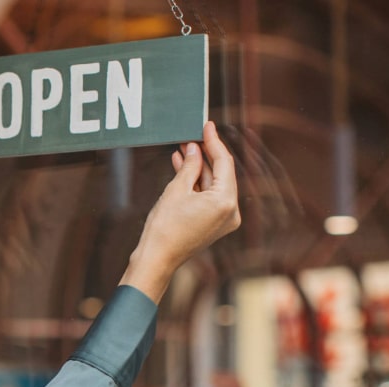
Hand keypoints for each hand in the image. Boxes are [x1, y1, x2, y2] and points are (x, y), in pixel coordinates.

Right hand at [122, 121, 241, 300]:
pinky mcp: (215, 224)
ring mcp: (224, 219)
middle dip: (205, 155)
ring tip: (183, 151)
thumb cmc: (164, 228)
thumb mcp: (176, 189)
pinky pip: (210, 197)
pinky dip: (198, 184)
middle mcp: (231, 211)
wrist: (157, 258)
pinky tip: (183, 169)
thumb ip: (189, 166)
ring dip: (200, 168)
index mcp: (225, 201)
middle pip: (221, 173)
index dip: (213, 142)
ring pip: (214, 185)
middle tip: (192, 136)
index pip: (224, 162)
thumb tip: (194, 149)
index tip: (207, 125)